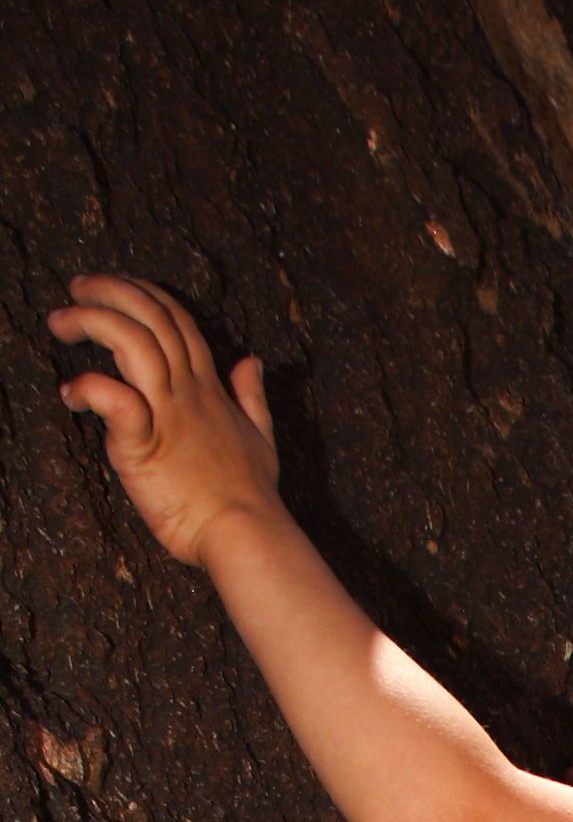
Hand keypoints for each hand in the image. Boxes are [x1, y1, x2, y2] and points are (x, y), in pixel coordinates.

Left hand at [50, 275, 280, 567]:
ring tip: (60, 322)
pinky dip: (87, 387)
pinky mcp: (144, 445)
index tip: (116, 286)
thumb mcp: (262, 438)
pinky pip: (114, 399)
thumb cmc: (250, 497)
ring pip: (131, 340)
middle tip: (76, 287)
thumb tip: (251, 361)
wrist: (246, 535)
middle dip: (109, 290)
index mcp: (209, 388)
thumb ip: (252, 397)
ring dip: (90, 320)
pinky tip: (70, 394)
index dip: (144, 293)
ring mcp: (166, 415)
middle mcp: (186, 392)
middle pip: (151, 316)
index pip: (177, 319)